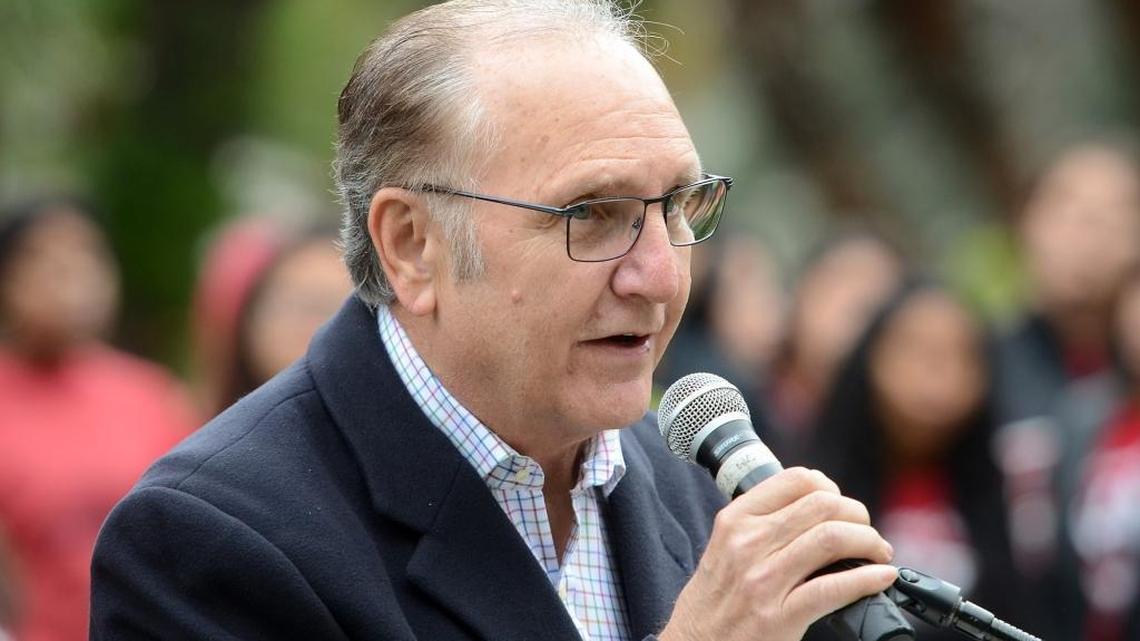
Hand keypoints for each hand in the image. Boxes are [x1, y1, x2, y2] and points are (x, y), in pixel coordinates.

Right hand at [658, 467, 896, 640]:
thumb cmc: (713, 599)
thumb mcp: (724, 546)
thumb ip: (761, 524)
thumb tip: (819, 509)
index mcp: (736, 520)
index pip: (797, 480)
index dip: (831, 488)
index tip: (841, 506)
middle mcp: (748, 543)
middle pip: (823, 506)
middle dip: (858, 516)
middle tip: (867, 534)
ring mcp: (762, 580)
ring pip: (832, 539)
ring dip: (869, 543)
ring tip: (878, 554)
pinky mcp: (777, 616)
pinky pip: (834, 588)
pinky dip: (868, 580)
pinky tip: (881, 578)